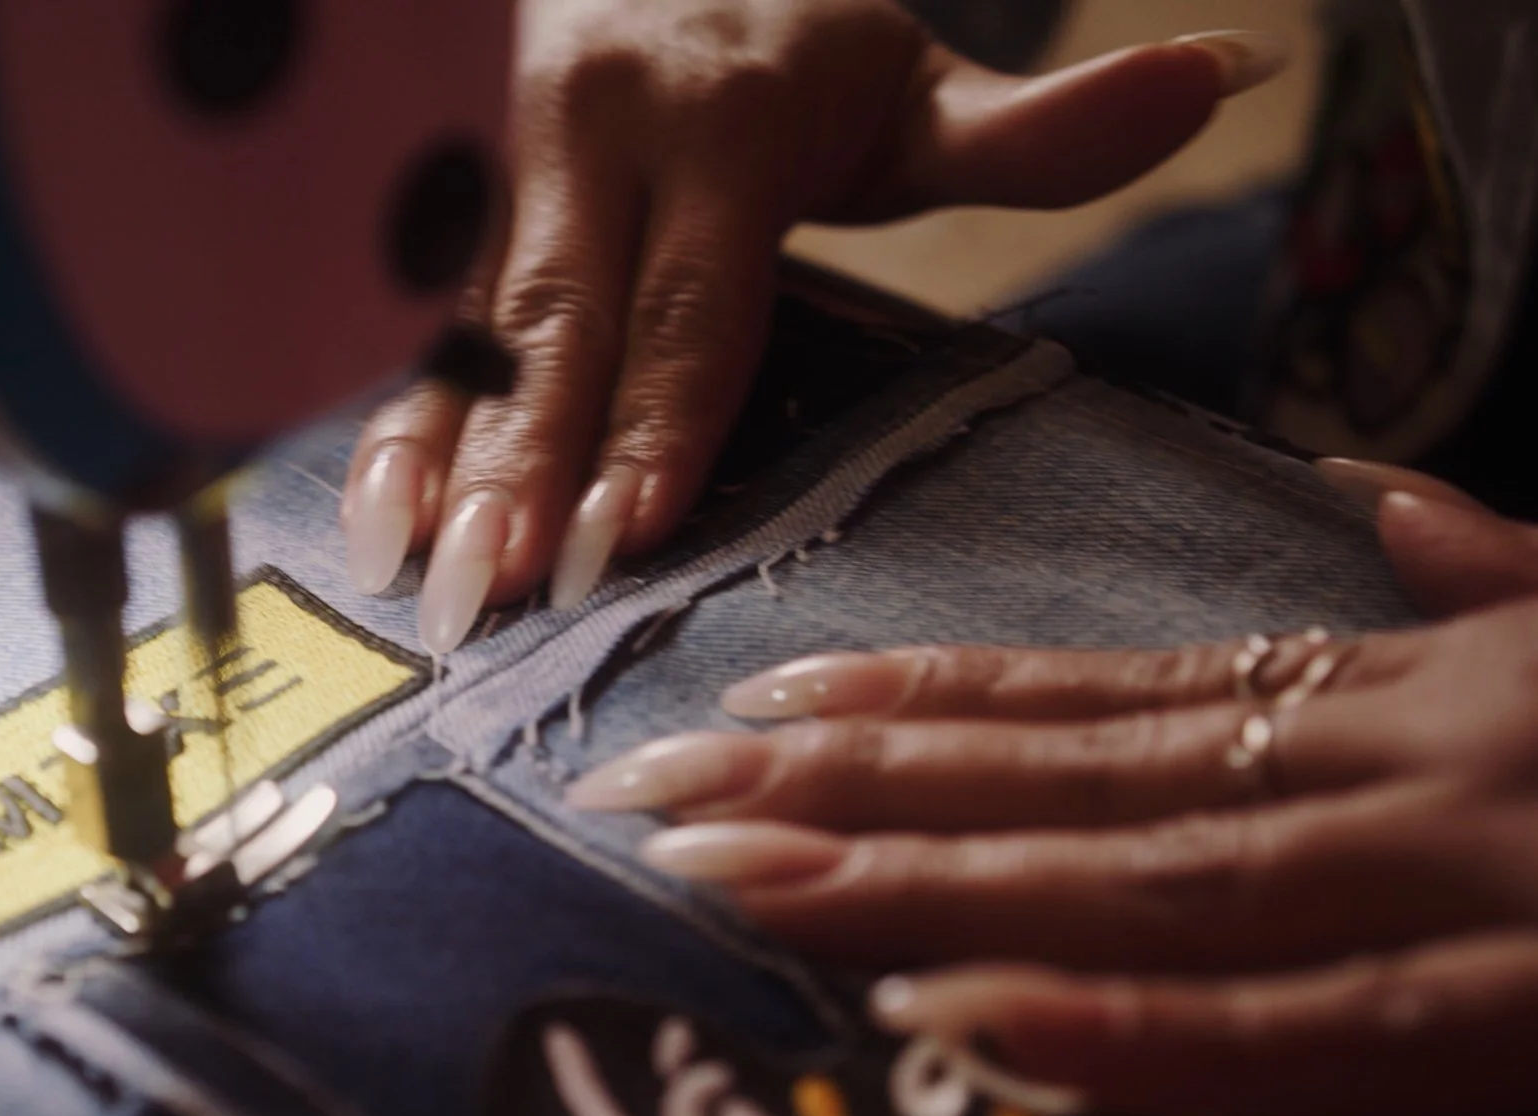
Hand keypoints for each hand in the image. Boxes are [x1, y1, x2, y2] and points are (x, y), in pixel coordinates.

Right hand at [345, 0, 1290, 652]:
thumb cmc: (789, 47)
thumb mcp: (909, 85)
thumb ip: (1035, 126)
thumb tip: (1214, 75)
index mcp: (720, 126)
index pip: (693, 302)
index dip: (658, 418)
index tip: (624, 530)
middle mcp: (597, 141)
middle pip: (560, 331)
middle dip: (522, 469)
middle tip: (489, 596)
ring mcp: (506, 173)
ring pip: (464, 332)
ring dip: (434, 458)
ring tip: (413, 575)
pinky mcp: (452, 209)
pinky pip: (412, 326)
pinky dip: (387, 422)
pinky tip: (366, 517)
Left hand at [568, 479, 1537, 1115]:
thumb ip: (1494, 590)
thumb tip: (1387, 505)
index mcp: (1410, 702)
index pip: (1120, 700)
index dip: (927, 703)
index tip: (754, 696)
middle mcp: (1398, 766)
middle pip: (1075, 781)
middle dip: (844, 787)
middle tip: (645, 788)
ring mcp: (1463, 869)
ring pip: (1136, 879)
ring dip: (915, 879)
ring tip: (720, 875)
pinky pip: (1303, 1028)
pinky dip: (1125, 1027)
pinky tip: (953, 1019)